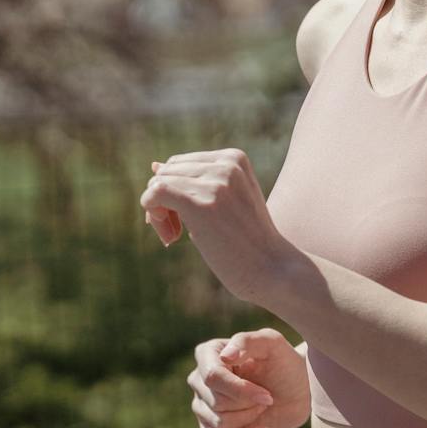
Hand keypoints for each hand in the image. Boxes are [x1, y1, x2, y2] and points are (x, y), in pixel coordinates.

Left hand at [143, 149, 298, 307]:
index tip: (182, 222)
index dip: (172, 193)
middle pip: (166, 172)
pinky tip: (170, 238)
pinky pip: (153, 195)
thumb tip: (154, 165)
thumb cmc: (247, 241)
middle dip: (163, 202)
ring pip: (156, 183)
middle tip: (176, 233)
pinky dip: (153, 217)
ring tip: (174, 237)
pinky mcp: (201, 203)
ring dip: (157, 214)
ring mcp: (215, 183)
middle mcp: (225, 164)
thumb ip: (194, 183)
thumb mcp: (225, 202)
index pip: (179, 164)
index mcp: (234, 158)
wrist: (272, 269)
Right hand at [187, 328, 308, 427]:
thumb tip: (224, 356)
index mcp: (208, 354)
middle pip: (216, 401)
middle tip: (267, 395)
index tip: (267, 394)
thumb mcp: (271, 343)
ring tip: (263, 405)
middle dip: (248, 403)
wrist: (297, 389)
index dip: (240, 390)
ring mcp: (202, 405)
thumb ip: (247, 341)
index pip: (212, 377)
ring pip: (219, 421)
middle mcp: (199, 379)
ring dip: (249, 417)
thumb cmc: (283, 361)